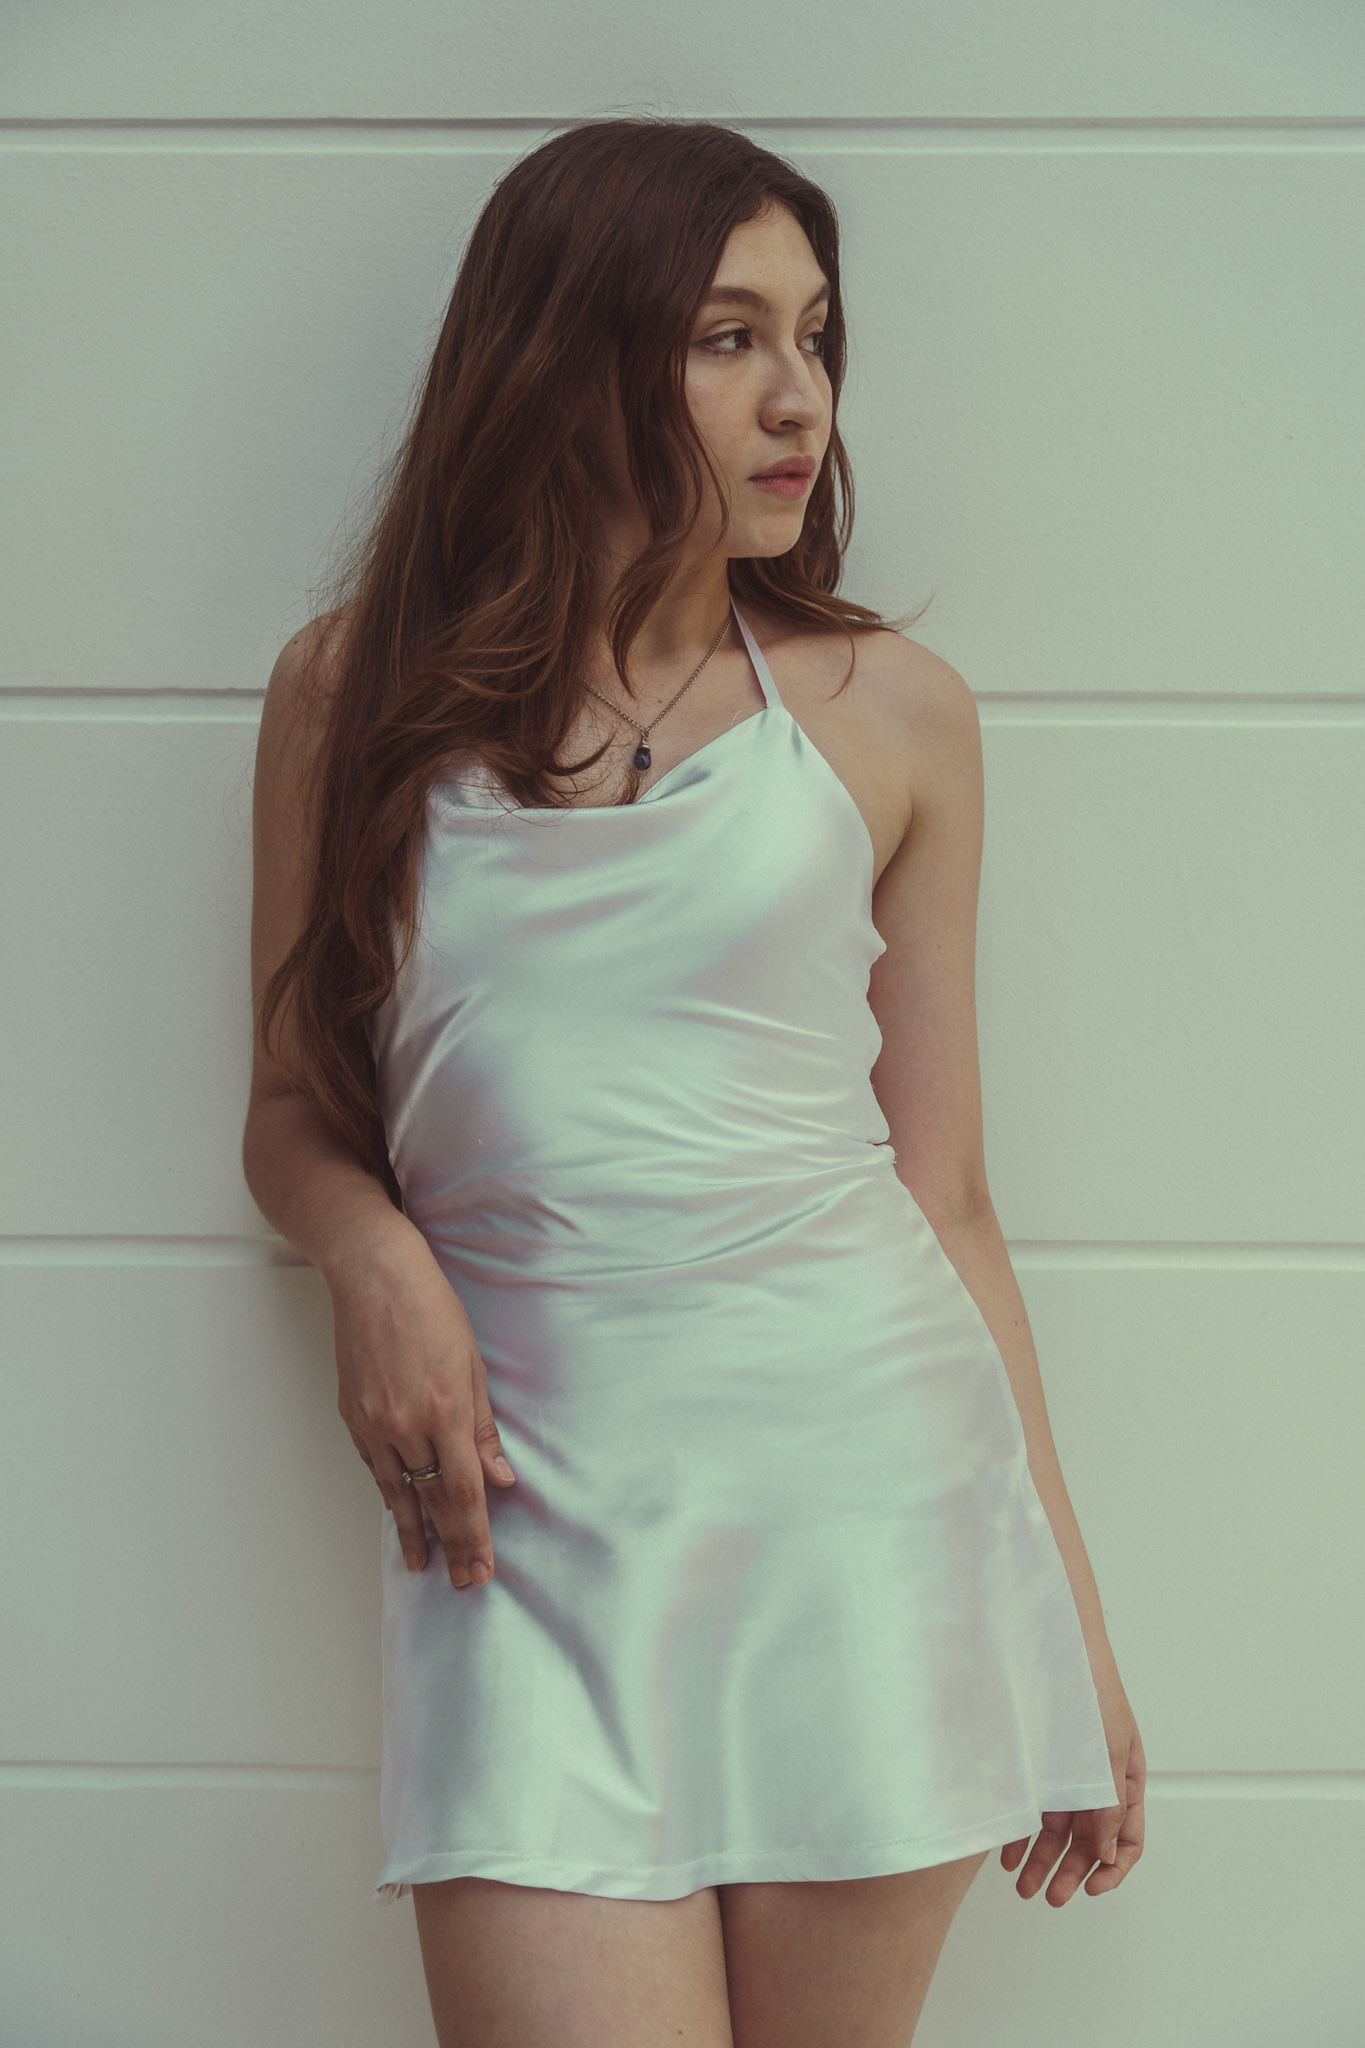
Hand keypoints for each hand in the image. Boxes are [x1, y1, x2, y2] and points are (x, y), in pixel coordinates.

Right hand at [328, 1223, 517, 1589]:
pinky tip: (399, 1513)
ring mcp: (374, 1424)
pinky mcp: (351, 1417)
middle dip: (450, 1546)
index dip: (474, 1537)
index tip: (482, 1569)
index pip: (465, 1494)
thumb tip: (501, 1479)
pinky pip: (375, 1468)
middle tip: (463, 1582)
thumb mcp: (472, 1366)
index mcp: (445, 1412)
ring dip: (413, 1533)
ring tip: (423, 1565)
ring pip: (397, 1494)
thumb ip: (484, 1429)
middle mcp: (406, 1426)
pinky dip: (390, 1495)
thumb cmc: (430, 1309)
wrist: (374, 1276)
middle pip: (432, 1502)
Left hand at [998, 1649, 1145, 1904]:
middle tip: (1048, 1896)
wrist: (1050, 1643)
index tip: (1092, 1889)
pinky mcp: (1036, 1766)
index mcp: (1125, 1781)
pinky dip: (1022, 1834)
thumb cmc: (1089, 1689)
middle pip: (1089, 1842)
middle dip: (1070, 1872)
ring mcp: (1065, 1775)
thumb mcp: (1108, 1751)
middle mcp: (1096, 1783)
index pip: (1128, 1839)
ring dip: (1042, 1861)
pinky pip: (1032, 1810)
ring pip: (1057, 1832)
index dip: (1114, 1869)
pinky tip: (1006, 1852)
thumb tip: (1106, 1854)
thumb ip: (1109, 1805)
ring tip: (1021, 1885)